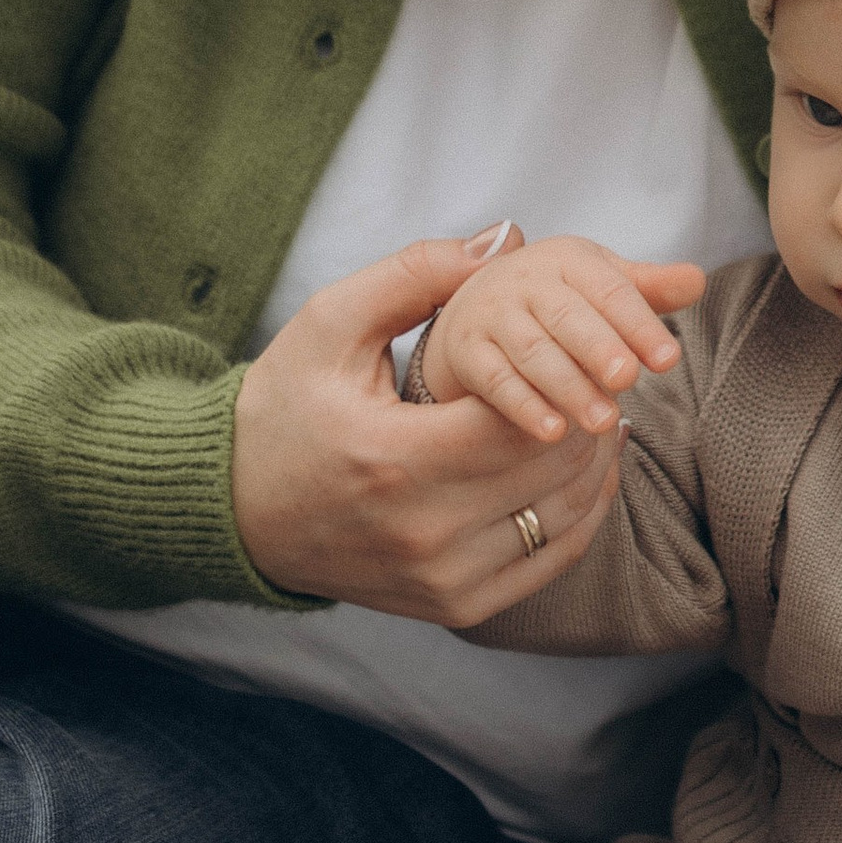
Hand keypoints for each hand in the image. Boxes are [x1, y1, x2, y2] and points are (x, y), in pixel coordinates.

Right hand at [231, 226, 622, 624]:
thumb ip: (417, 274)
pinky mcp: (452, 605)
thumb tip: (506, 237)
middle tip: (605, 370)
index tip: (577, 341)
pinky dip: (579, 514)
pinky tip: (583, 469)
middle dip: (592, 412)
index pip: (524, 419)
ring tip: (600, 409)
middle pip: (554, 468)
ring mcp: (441, 579)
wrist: (235, 512)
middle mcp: (423, 532)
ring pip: (564, 518)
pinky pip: (549, 563)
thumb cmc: (283, 409)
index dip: (568, 376)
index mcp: (394, 459)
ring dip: (595, 461)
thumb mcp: (330, 324)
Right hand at [419, 239, 703, 445]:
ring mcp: (492, 315)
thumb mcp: (601, 284)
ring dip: (568, 386)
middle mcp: (527, 281)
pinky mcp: (466, 352)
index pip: (609, 289)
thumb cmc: (558, 300)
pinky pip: (495, 379)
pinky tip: (552, 433)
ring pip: (533, 351)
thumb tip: (697, 280)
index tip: (668, 359)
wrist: (476, 309)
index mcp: (568, 259)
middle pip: (567, 316)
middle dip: (599, 347)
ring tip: (602, 420)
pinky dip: (523, 406)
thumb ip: (650, 288)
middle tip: (628, 380)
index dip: (639, 323)